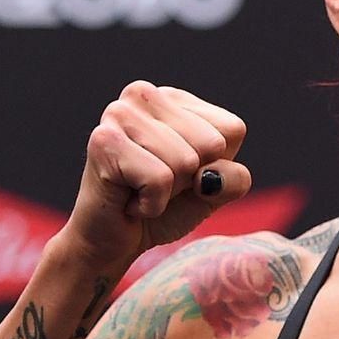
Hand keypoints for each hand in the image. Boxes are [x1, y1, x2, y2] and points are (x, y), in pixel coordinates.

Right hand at [60, 81, 251, 269]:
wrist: (112, 242)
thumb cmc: (164, 209)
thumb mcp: (214, 191)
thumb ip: (234, 179)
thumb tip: (210, 177)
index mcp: (176, 99)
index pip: (231, 130)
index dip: (214, 165)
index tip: (180, 173)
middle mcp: (145, 96)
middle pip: (210, 145)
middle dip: (189, 178)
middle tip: (155, 183)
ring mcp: (120, 114)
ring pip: (185, 162)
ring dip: (168, 192)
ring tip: (140, 189)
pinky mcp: (104, 141)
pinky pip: (159, 180)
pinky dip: (151, 204)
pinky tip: (128, 200)